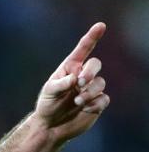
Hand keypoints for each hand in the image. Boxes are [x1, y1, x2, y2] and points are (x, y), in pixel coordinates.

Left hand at [34, 22, 109, 141]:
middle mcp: (83, 76)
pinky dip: (95, 103)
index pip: (83, 50)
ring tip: (77, 101)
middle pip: (95, 64)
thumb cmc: (47, 105)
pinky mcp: (97, 102)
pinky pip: (104, 98)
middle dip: (90, 71)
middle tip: (80, 83)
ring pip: (100, 82)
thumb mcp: (49, 92)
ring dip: (90, 91)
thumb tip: (75, 78)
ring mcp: (91, 89)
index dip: (92, 37)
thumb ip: (61, 83)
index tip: (100, 25)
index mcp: (70, 68)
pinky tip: (84, 109)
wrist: (51, 126)